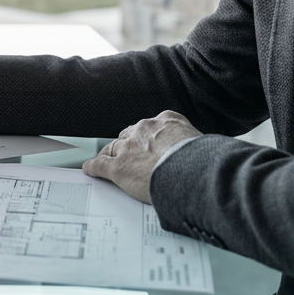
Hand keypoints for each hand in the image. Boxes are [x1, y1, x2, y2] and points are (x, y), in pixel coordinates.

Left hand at [81, 111, 201, 203]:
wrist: (192, 173)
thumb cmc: (203, 162)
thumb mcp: (202, 143)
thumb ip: (191, 145)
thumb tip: (200, 155)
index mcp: (167, 121)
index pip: (151, 127)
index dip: (147, 138)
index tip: (147, 143)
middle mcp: (144, 130)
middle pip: (129, 136)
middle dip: (128, 146)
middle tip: (130, 157)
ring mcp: (128, 147)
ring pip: (113, 149)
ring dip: (111, 156)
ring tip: (107, 163)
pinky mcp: (117, 166)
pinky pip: (99, 164)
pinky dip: (93, 167)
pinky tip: (90, 169)